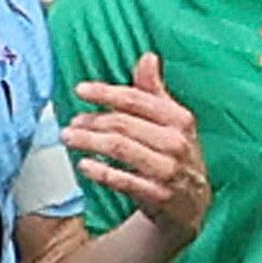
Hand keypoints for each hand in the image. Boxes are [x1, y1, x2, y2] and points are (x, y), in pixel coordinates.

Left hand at [60, 54, 211, 237]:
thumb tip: (148, 57)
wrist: (192, 205)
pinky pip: (123, 180)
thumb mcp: (172, 122)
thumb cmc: (175, 156)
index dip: (106, 93)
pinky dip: (101, 172)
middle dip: (93, 121)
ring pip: (120, 149)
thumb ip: (154, 92)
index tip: (80, 90)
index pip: (137, 99)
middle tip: (71, 123)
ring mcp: (168, 170)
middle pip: (124, 124)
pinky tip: (84, 165)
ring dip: (90, 142)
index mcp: (180, 119)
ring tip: (69, 138)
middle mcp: (176, 142)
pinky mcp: (159, 195)